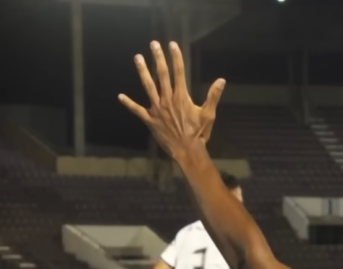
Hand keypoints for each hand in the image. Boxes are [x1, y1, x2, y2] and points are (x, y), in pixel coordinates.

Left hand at [119, 41, 225, 159]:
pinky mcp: (150, 119)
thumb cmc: (199, 133)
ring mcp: (157, 109)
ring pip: (148, 86)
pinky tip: (120, 96)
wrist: (186, 150)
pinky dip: (129, 103)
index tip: (172, 44)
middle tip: (153, 44)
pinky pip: (137, 110)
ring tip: (138, 58)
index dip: (175, 57)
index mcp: (181, 97)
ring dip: (143, 71)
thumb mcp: (209, 114)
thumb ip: (213, 96)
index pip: (178, 72)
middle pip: (162, 74)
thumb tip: (221, 80)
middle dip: (158, 58)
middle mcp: (167, 99)